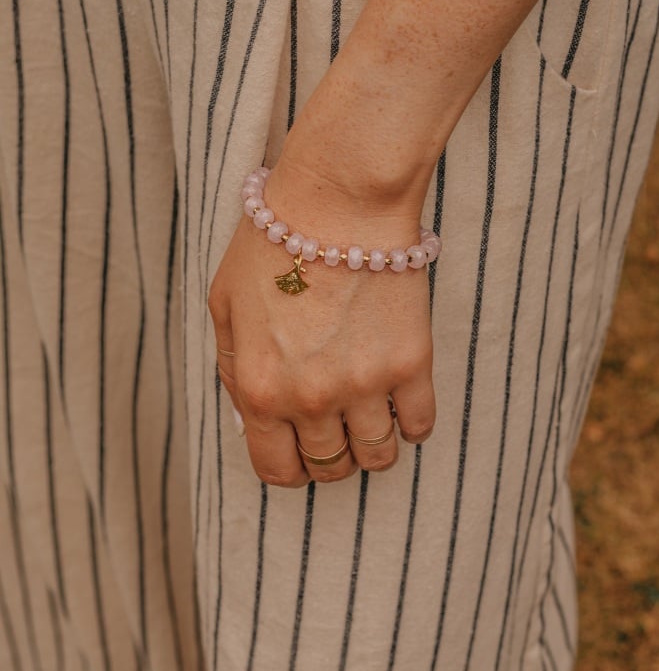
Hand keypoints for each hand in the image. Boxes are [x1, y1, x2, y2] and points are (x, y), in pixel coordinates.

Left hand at [207, 165, 435, 487]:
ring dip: (372, 445)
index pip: (276, 468)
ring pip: (378, 456)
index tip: (299, 454)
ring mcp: (366, 384)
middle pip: (329, 466)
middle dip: (328, 454)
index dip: (288, 468)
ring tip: (370, 416)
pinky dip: (413, 424)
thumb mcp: (224, 308)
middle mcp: (312, 399)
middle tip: (334, 426)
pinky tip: (402, 402)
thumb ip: (234, 370)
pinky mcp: (412, 363)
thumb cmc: (271, 246)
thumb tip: (249, 418)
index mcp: (260, 390)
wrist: (338, 202)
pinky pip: (421, 424)